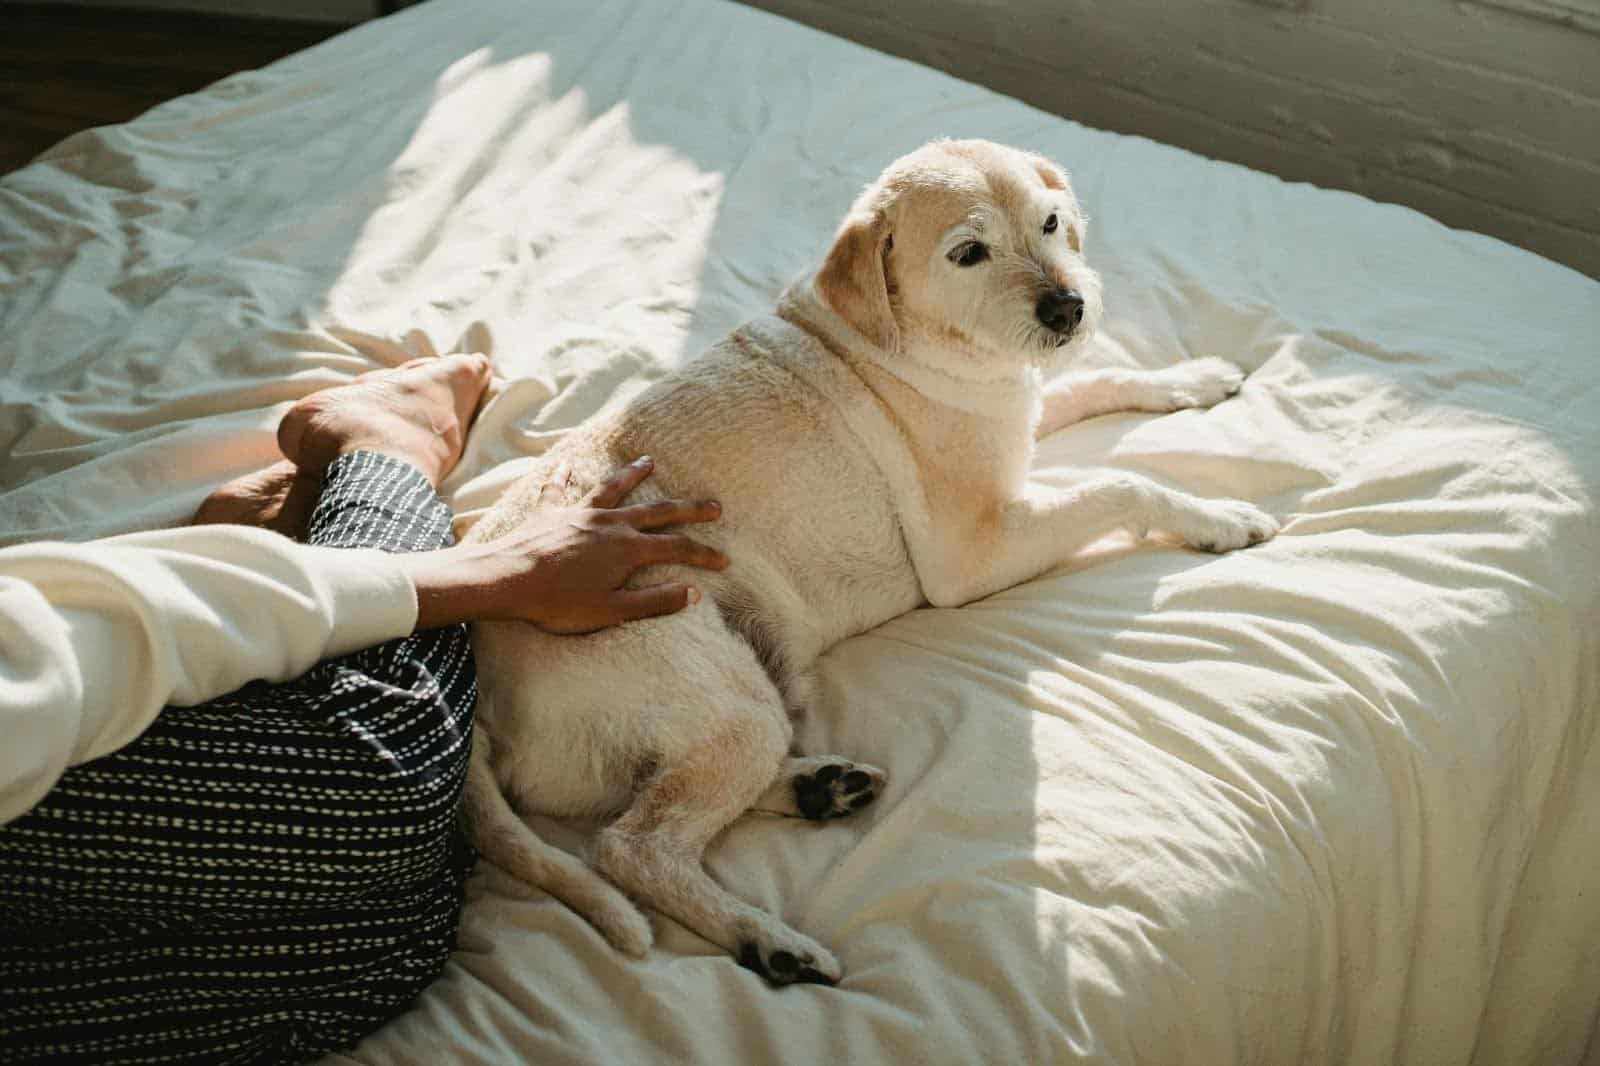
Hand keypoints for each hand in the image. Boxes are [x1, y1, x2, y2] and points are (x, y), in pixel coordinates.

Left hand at [401, 457, 728, 633]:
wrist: (504, 579)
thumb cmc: (557, 602)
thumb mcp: (612, 611)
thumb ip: (654, 601)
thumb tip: (694, 593)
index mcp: (627, 549)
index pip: (677, 548)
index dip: (704, 554)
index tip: (725, 559)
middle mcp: (609, 524)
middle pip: (657, 512)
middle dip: (688, 508)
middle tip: (713, 503)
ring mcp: (579, 514)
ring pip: (614, 489)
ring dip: (634, 475)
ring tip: (650, 461)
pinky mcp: (551, 512)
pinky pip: (560, 489)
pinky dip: (563, 476)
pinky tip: (563, 465)